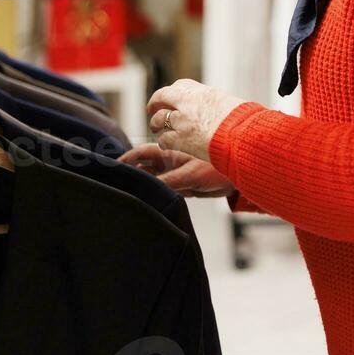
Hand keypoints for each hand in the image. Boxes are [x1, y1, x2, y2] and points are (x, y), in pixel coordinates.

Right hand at [119, 144, 235, 198]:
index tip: (114, 167)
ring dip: (145, 186)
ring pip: (153, 180)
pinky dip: (158, 196)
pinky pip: (165, 190)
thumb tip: (151, 187)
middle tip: (117, 185)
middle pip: (144, 167)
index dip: (127, 159)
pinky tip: (150, 202)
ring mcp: (175, 173)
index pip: (142, 154)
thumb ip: (170, 181)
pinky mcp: (182, 185)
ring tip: (130, 195)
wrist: (240, 177)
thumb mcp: (191, 174)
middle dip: (132, 174)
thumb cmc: (218, 168)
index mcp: (170, 152)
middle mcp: (170, 162)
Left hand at [145, 78, 246, 162]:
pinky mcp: (180, 139)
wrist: (243, 136)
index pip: (180, 85)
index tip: (171, 98)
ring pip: (159, 119)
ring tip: (156, 129)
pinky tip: (166, 145)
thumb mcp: (228, 103)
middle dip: (155, 103)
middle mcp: (188, 103)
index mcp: (202, 92)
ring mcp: (182, 120)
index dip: (172, 93)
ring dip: (156, 124)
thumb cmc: (243, 122)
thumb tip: (215, 107)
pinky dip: (163, 142)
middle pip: (162, 96)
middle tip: (152, 109)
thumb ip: (214, 103)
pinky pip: (163, 139)